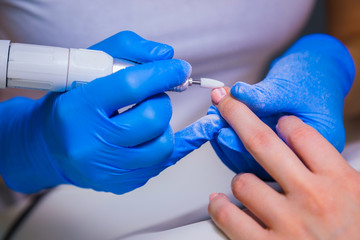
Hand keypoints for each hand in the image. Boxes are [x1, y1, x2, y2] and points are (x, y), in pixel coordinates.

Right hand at [0, 31, 190, 193]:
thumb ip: (125, 48)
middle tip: (152, 96)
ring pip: (163, 146)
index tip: (180, 68)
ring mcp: (107, 169)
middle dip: (161, 101)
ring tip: (147, 117)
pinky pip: (163, 163)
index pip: (130, 86)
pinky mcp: (120, 184)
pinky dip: (173, 143)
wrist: (51, 148)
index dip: (162, 74)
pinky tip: (181, 133)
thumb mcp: (87, 66)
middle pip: (152, 119)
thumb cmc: (71, 103)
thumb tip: (166, 55)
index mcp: (78, 108)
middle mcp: (91, 144)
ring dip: (164, 125)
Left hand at [208, 88, 359, 239]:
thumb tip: (308, 147)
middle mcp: (311, 198)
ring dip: (240, 180)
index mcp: (339, 181)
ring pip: (243, 181)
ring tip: (246, 186)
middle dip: (238, 114)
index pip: (301, 133)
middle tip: (225, 103)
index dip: (285, 123)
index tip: (277, 122)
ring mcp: (287, 224)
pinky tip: (220, 204)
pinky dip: (220, 208)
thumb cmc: (357, 236)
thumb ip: (336, 172)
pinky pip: (230, 218)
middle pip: (262, 141)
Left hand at [210, 34, 354, 178]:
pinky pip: (243, 154)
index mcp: (319, 145)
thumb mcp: (291, 85)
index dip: (246, 142)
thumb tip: (236, 93)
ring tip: (213, 114)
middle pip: (259, 161)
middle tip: (214, 118)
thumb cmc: (309, 79)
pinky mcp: (268, 153)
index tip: (224, 128)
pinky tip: (218, 119)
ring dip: (225, 136)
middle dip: (230, 138)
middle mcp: (300, 158)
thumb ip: (264, 94)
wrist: (312, 76)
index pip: (278, 152)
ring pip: (247, 160)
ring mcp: (282, 158)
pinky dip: (228, 135)